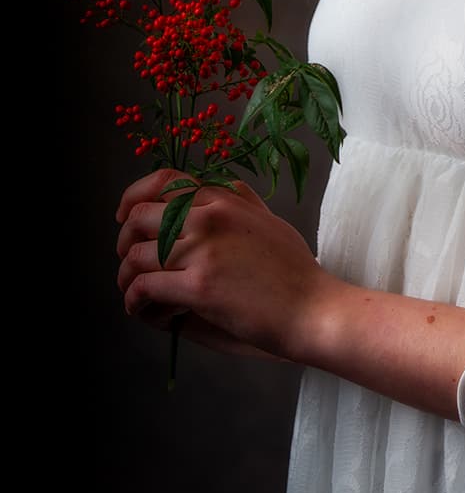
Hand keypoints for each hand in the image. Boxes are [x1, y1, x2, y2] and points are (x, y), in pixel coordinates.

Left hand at [115, 168, 340, 362]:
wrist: (312, 308)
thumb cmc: (294, 271)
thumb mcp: (268, 220)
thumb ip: (240, 202)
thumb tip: (216, 191)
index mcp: (225, 198)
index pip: (165, 181)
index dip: (134, 197)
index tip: (124, 216)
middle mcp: (210, 215)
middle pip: (140, 217)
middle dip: (124, 242)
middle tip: (130, 265)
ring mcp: (203, 249)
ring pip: (136, 255)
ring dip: (126, 278)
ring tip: (137, 296)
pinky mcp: (198, 285)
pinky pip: (144, 287)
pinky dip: (136, 301)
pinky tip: (146, 310)